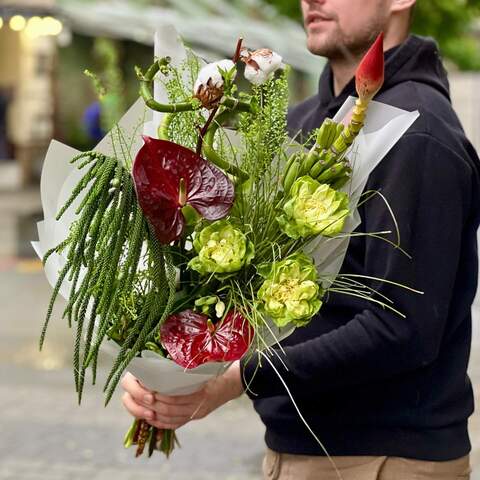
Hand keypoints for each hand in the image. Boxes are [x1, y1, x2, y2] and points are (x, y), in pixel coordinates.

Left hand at [121, 360, 243, 429]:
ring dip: (152, 413)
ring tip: (139, 403)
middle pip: (169, 409)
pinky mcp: (195, 416)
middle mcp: (198, 406)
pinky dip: (160, 422)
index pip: (174, 397)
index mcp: (201, 391)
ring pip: (169, 419)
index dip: (158, 393)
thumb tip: (164, 361)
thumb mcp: (206, 364)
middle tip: (137, 393)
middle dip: (150, 403)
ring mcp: (197, 413)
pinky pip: (175, 424)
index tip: (146, 384)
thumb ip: (188, 366)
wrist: (235, 381)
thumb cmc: (219, 368)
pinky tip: (150, 416)